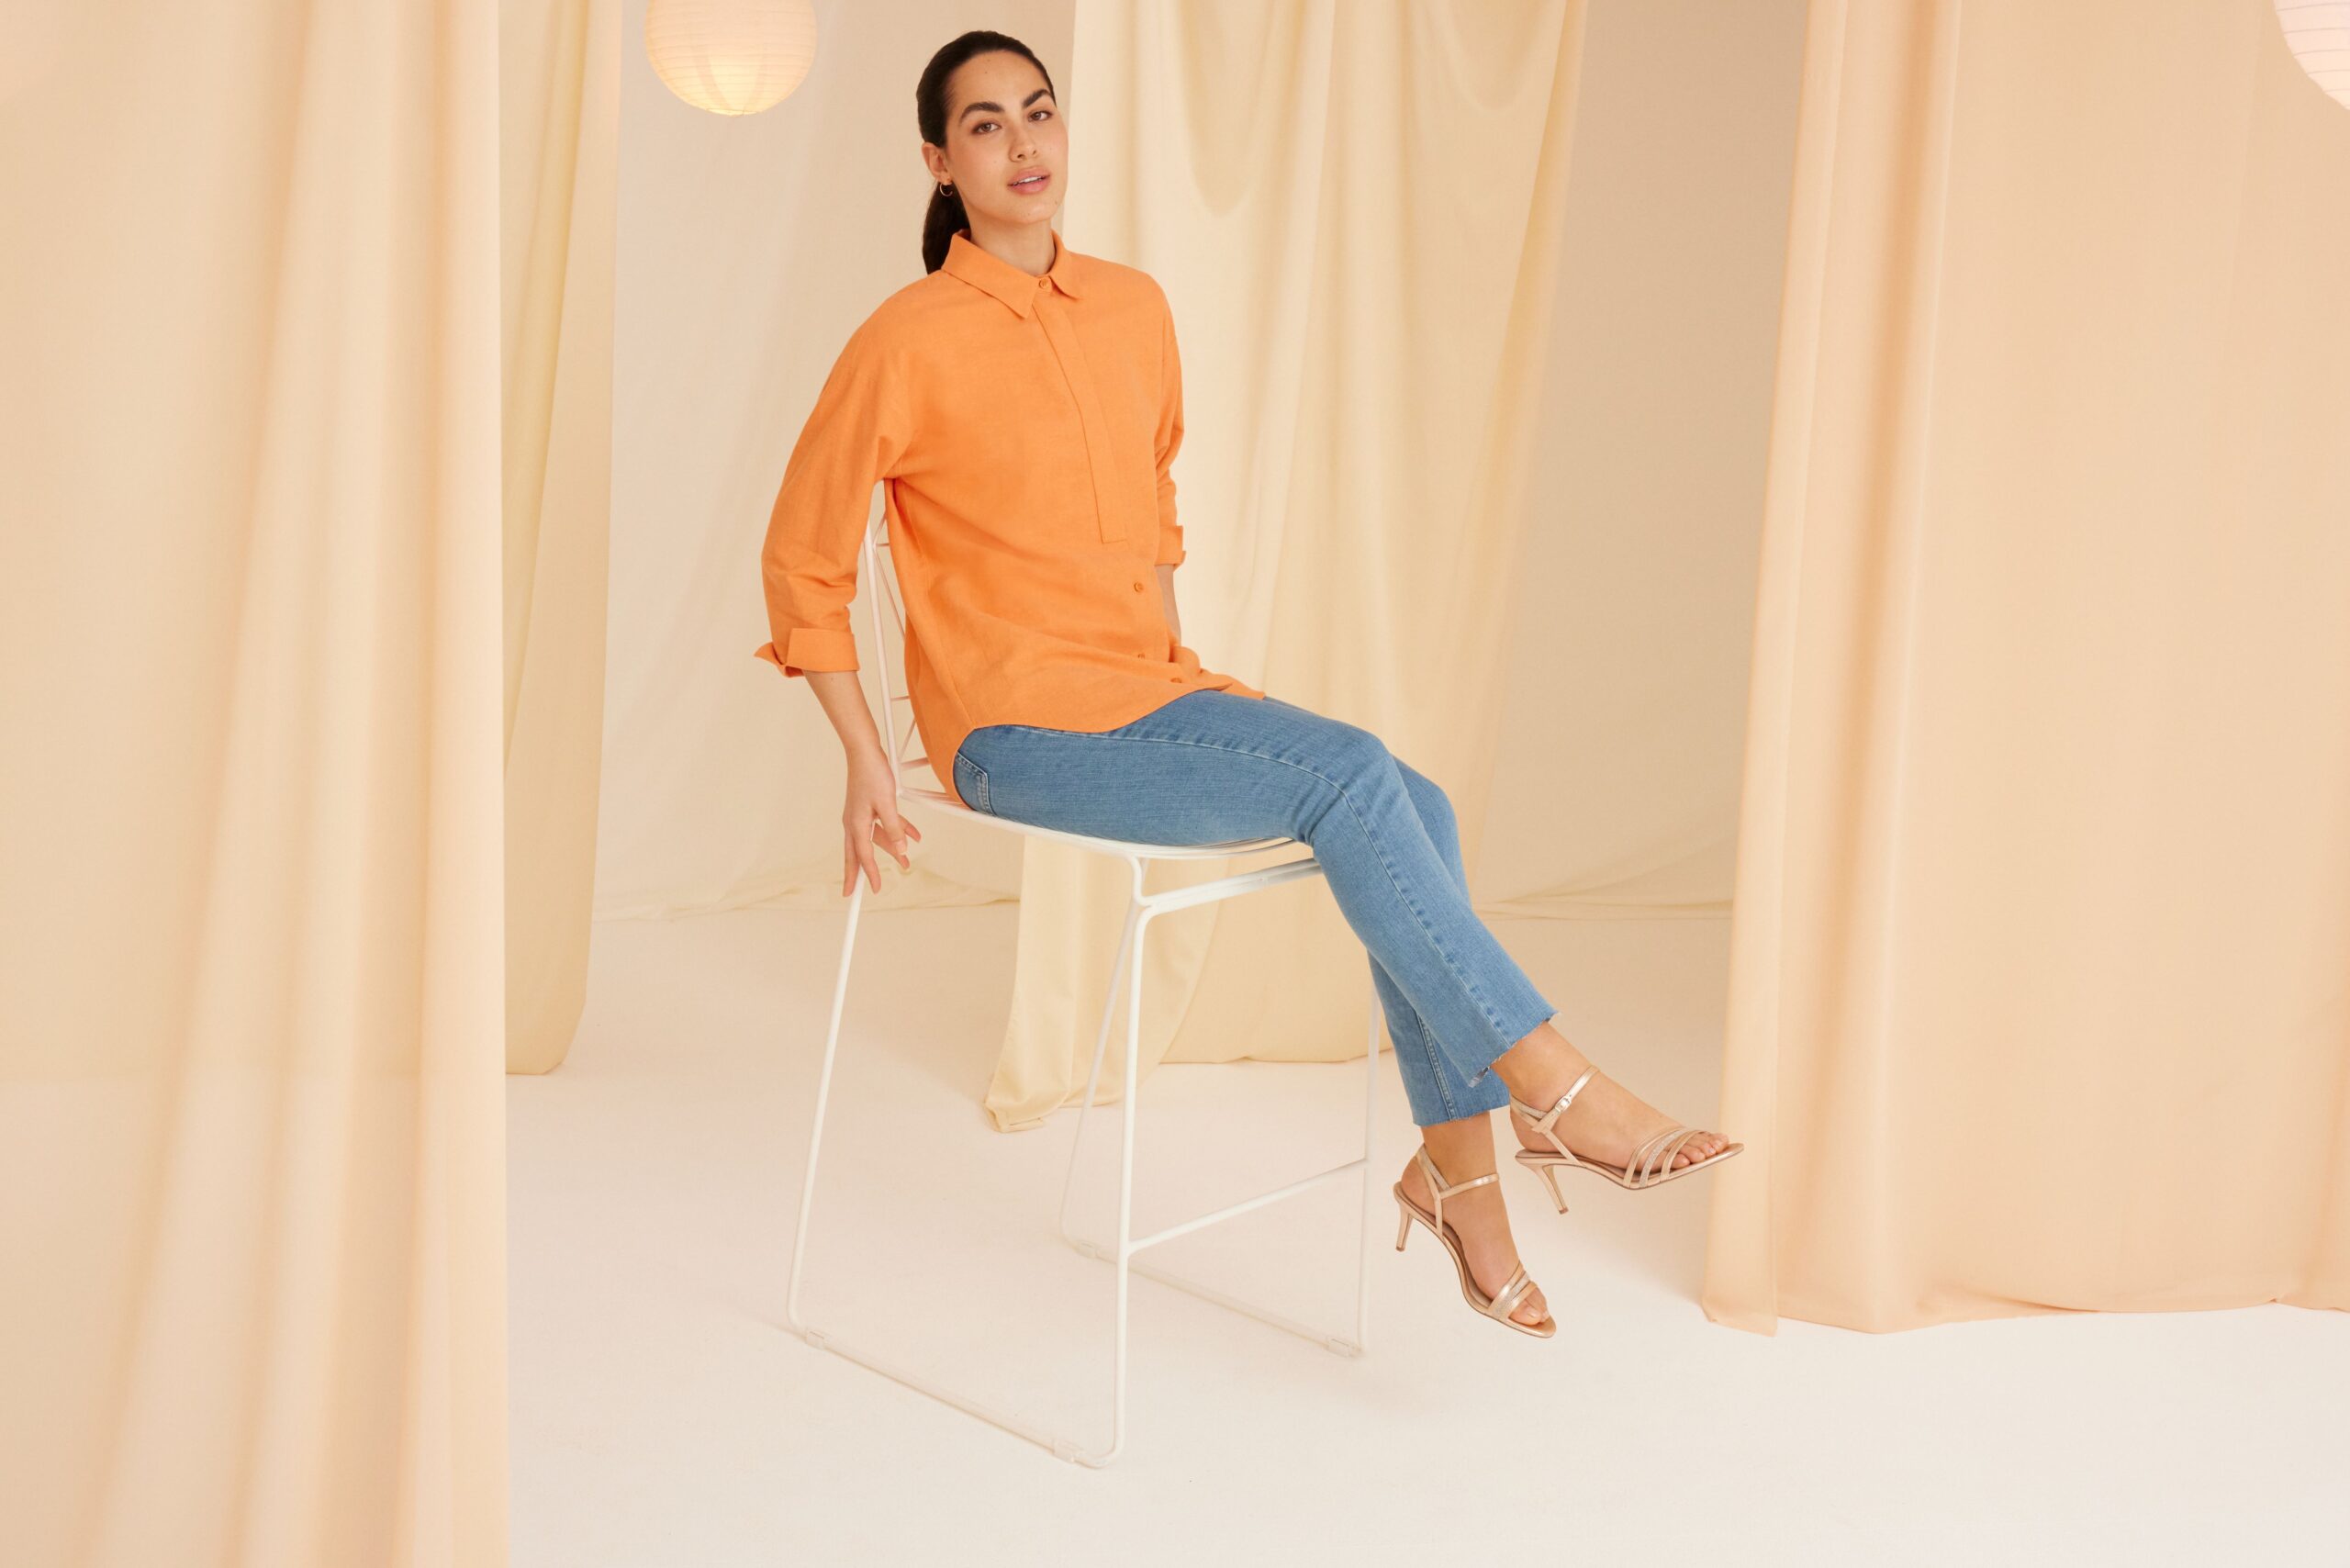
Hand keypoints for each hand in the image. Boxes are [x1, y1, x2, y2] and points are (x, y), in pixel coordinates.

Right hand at [841, 752, 921, 895]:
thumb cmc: (872, 774)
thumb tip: (900, 849)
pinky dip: (895, 831)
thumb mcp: (887, 804)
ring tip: (906, 861)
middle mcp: (854, 822)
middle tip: (862, 892)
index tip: (873, 890)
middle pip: (858, 855)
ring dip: (891, 849)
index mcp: (856, 824)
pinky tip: (913, 835)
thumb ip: (894, 828)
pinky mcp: (867, 808)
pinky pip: (880, 826)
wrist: (864, 752)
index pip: (863, 857)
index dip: (869, 875)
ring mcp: (859, 815)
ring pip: (874, 840)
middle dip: (863, 873)